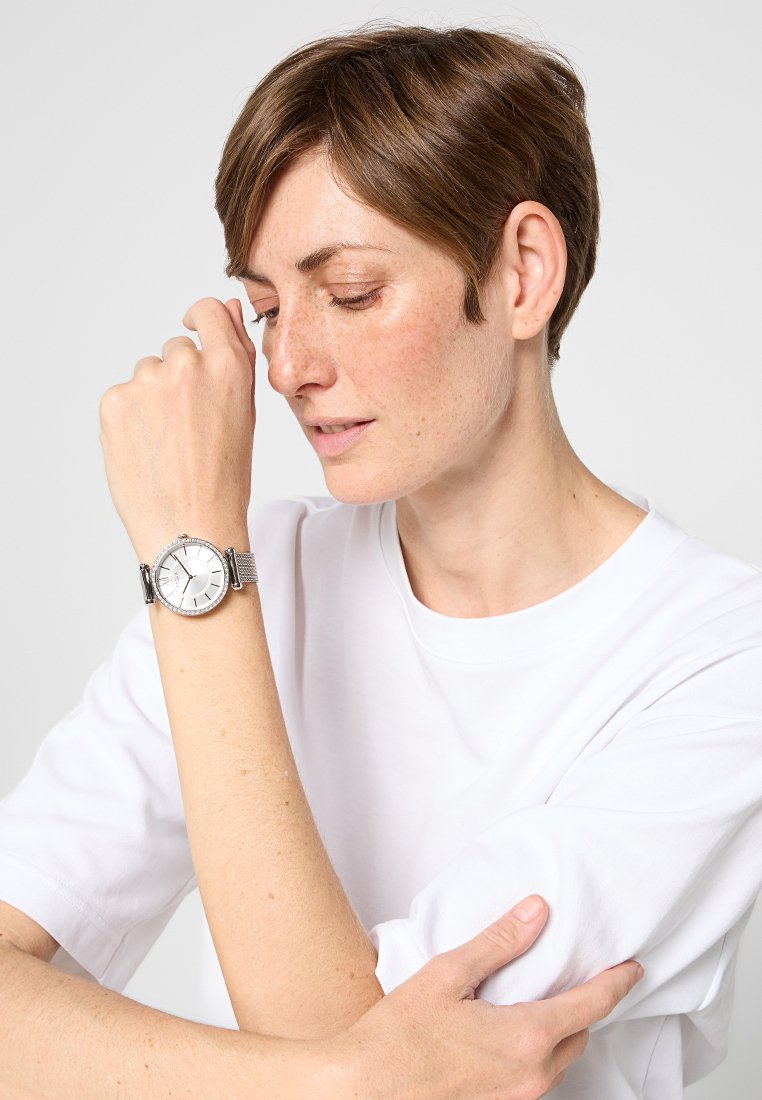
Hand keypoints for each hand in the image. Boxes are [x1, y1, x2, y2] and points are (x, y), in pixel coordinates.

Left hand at [98, 297, 257, 563]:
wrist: (190, 525)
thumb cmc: (225, 479)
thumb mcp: (245, 414)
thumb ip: (236, 357)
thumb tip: (226, 311)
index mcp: (226, 367)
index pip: (209, 311)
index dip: (201, 319)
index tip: (194, 328)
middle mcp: (185, 367)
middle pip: (175, 351)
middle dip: (179, 378)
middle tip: (189, 426)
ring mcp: (145, 384)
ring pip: (147, 376)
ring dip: (153, 399)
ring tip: (168, 444)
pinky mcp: (114, 402)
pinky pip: (123, 397)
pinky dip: (131, 419)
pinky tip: (148, 450)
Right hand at [326, 895, 642, 1099]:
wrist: (364, 1089)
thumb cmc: (398, 1036)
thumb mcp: (449, 975)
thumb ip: (499, 943)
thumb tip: (536, 912)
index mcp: (525, 1039)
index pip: (591, 1006)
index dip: (617, 984)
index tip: (632, 968)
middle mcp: (530, 1076)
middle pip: (580, 1036)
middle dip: (586, 1006)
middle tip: (581, 976)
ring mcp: (516, 1099)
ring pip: (558, 1061)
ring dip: (560, 1031)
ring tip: (542, 999)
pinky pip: (535, 1077)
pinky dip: (536, 1051)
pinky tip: (510, 1031)